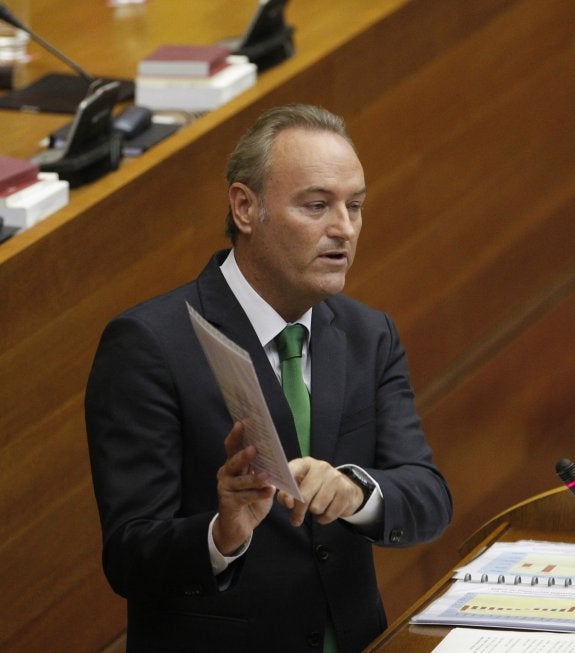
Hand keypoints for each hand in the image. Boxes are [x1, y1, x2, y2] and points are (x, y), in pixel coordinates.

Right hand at [212, 422, 274, 554]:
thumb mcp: (258, 482)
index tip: (242, 423)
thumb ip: (262, 468)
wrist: (237, 528)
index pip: (232, 446)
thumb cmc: (250, 500)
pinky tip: (270, 492)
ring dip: (254, 478)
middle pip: (233, 461)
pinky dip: (258, 494)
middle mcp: (226, 474)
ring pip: (240, 481)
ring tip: (267, 476)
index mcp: (233, 465)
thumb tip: (274, 453)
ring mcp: (225, 489)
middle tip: (254, 449)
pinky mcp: (229, 503)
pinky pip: (245, 497)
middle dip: (243, 455)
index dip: (236, 435)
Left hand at [276, 457, 363, 526]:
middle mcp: (321, 467)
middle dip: (298, 512)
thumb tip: (288, 503)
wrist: (345, 487)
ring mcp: (335, 478)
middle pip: (305, 496)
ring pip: (317, 507)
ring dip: (314, 513)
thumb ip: (288, 493)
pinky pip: (329, 514)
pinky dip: (324, 519)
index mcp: (306, 463)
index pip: (293, 472)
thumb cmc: (316, 487)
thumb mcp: (301, 485)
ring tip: (316, 508)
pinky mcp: (346, 491)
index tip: (287, 503)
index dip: (287, 489)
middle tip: (295, 520)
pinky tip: (325, 511)